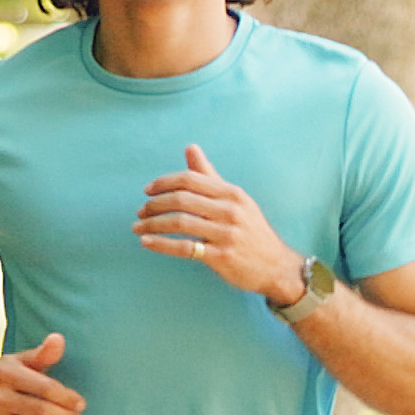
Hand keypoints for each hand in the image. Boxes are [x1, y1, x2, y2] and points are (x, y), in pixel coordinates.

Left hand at [135, 144, 306, 304]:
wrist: (277, 266)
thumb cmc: (251, 231)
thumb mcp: (236, 199)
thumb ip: (210, 175)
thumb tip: (190, 148)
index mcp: (231, 193)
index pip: (190, 179)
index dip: (164, 183)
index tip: (148, 190)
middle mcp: (230, 210)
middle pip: (181, 200)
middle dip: (155, 204)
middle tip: (140, 211)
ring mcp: (226, 234)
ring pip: (179, 223)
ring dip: (152, 224)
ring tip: (137, 226)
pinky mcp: (221, 256)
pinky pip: (184, 248)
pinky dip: (161, 244)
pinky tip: (146, 242)